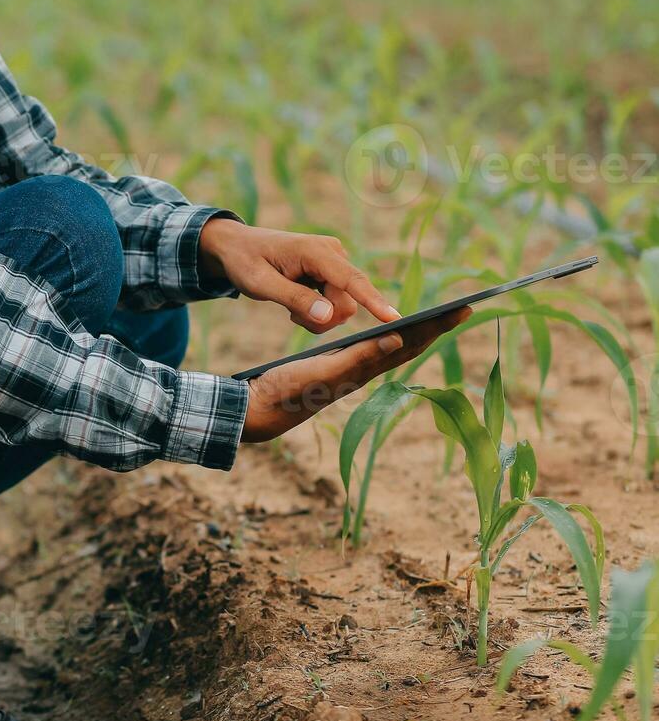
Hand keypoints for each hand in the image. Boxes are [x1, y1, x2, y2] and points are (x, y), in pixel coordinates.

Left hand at [199, 219, 400, 331]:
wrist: (237, 247)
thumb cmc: (245, 262)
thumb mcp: (260, 284)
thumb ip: (294, 299)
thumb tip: (328, 316)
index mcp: (315, 251)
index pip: (351, 280)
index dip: (373, 302)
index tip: (394, 319)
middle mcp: (333, 253)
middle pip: (347, 302)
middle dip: (322, 318)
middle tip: (291, 316)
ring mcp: (334, 262)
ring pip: (342, 306)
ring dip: (317, 316)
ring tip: (290, 307)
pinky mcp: (332, 272)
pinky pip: (336, 302)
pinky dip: (317, 311)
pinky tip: (296, 303)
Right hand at [240, 307, 471, 443]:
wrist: (258, 411)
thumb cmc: (285, 390)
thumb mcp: (321, 371)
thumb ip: (357, 358)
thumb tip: (398, 340)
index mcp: (363, 369)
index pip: (409, 344)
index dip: (436, 327)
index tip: (463, 309)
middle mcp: (361, 371)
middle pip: (408, 346)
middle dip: (435, 328)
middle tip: (462, 309)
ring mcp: (348, 371)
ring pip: (391, 349)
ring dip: (415, 333)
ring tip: (434, 320)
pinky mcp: (333, 369)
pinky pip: (372, 350)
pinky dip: (388, 337)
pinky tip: (388, 334)